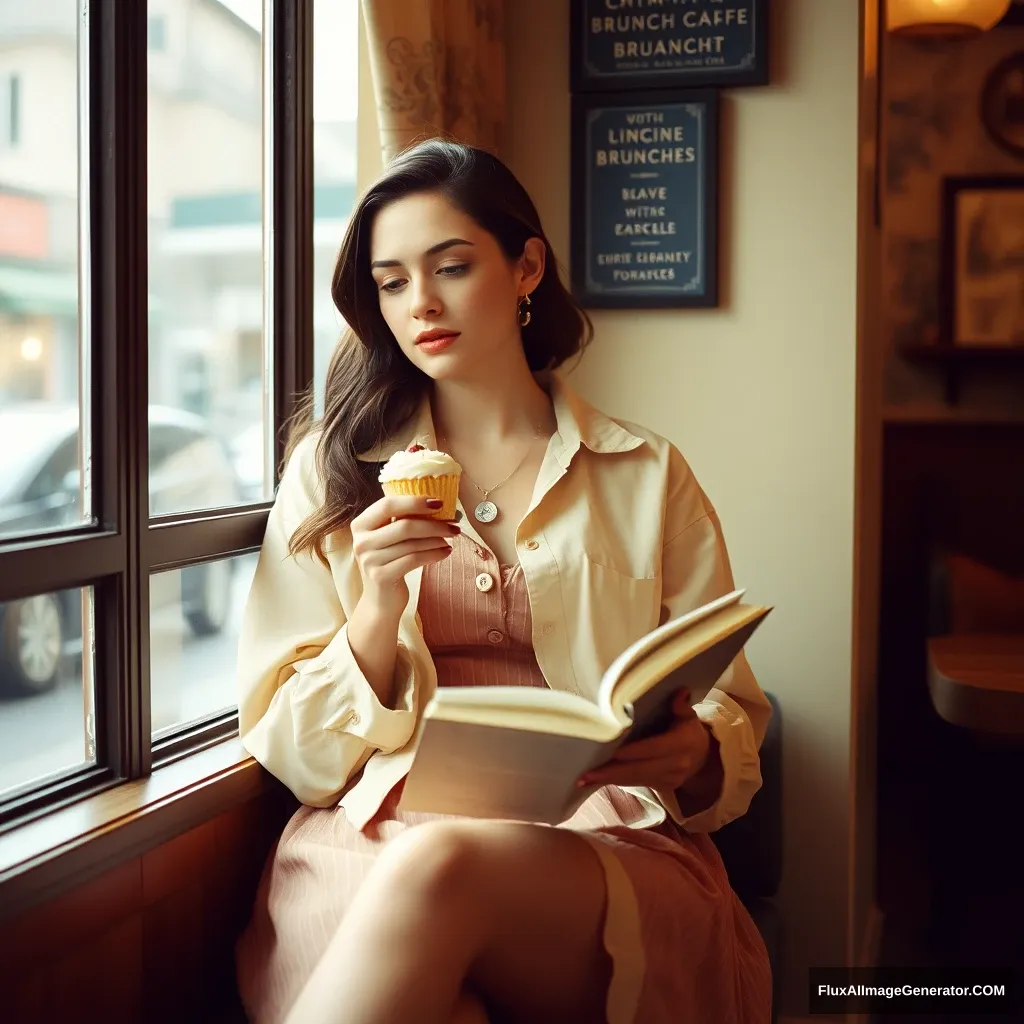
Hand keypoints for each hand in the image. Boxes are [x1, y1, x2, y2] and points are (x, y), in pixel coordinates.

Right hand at [350, 494, 460, 616]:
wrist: (380, 600)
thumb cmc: (389, 563)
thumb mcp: (389, 539)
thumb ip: (402, 520)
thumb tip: (438, 504)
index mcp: (361, 524)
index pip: (387, 504)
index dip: (414, 501)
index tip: (439, 502)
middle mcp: (361, 541)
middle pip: (403, 525)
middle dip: (434, 524)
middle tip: (454, 526)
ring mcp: (369, 560)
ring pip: (412, 543)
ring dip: (437, 539)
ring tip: (451, 539)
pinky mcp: (381, 576)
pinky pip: (415, 559)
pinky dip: (434, 554)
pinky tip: (445, 552)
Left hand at [577, 690, 716, 794]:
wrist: (702, 758)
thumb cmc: (688, 730)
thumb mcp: (688, 716)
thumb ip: (682, 706)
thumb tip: (680, 692)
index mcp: (682, 744)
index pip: (653, 748)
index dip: (633, 752)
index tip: (612, 752)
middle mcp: (676, 765)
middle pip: (639, 770)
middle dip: (611, 772)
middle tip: (585, 774)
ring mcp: (669, 779)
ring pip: (635, 780)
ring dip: (609, 779)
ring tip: (583, 779)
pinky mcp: (661, 787)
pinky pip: (636, 784)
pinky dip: (616, 781)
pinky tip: (597, 780)